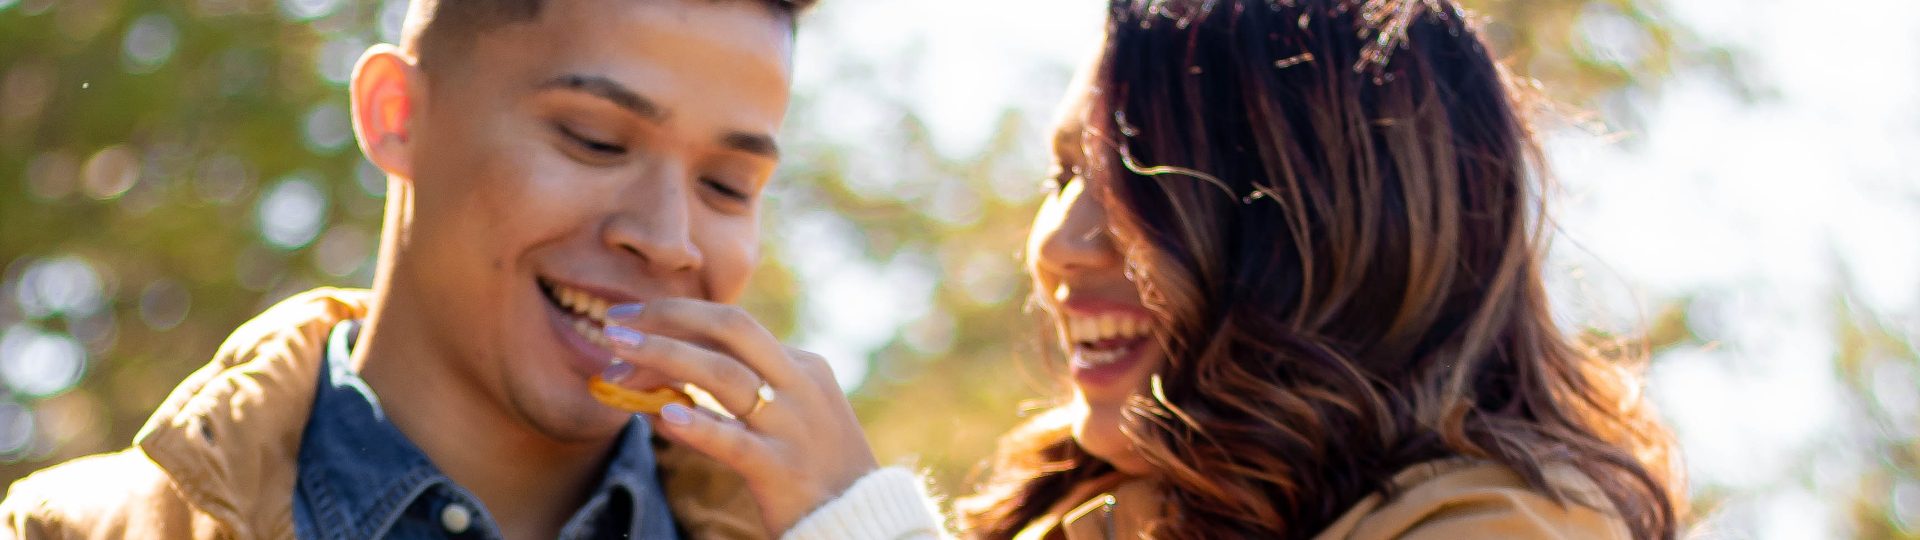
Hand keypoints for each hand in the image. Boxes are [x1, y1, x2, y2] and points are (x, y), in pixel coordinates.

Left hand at [597, 298, 878, 534]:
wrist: (864, 521)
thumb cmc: (814, 470)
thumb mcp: (791, 416)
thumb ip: (741, 395)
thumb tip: (665, 387)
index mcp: (802, 366)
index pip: (733, 326)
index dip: (676, 318)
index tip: (631, 320)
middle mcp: (800, 385)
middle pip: (731, 328)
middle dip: (670, 316)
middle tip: (617, 322)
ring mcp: (793, 426)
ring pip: (725, 376)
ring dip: (665, 359)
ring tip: (617, 359)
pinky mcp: (783, 470)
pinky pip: (734, 442)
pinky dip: (697, 425)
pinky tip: (661, 415)